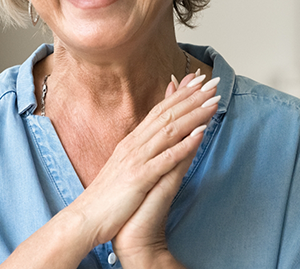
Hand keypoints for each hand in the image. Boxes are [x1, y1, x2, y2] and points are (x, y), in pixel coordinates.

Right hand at [69, 73, 219, 253]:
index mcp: (132, 142)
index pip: (159, 110)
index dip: (180, 94)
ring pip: (170, 130)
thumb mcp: (125, 167)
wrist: (86, 219)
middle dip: (192, 97)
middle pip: (167, 114)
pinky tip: (201, 133)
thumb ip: (141, 148)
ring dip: (193, 114)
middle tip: (213, 81)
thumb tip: (154, 136)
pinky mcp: (139, 178)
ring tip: (213, 101)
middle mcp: (134, 144)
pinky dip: (185, 144)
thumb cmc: (108, 197)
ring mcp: (136, 159)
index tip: (199, 80)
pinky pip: (166, 158)